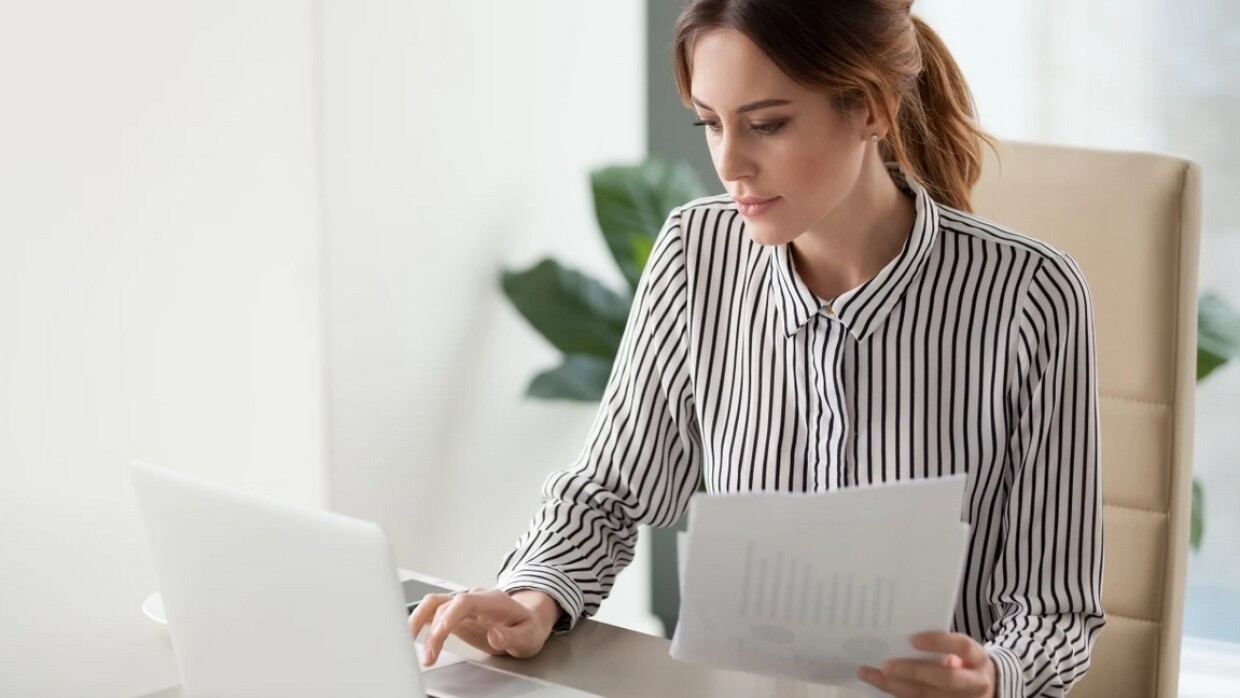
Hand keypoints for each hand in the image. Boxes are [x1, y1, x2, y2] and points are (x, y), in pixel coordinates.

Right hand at [409, 587, 559, 666]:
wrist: (527, 620)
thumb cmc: (527, 627)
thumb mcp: (528, 636)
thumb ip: (512, 636)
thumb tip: (494, 634)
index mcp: (493, 600)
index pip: (465, 601)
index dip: (449, 616)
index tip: (440, 633)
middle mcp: (474, 598)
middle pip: (444, 605)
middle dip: (432, 630)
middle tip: (428, 655)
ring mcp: (463, 605)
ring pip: (433, 604)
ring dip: (419, 622)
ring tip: (408, 643)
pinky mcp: (455, 614)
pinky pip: (432, 613)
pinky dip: (419, 623)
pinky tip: (410, 636)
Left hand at [857, 632, 996, 697]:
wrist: (987, 689)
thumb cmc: (965, 661)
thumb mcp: (963, 650)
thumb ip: (941, 642)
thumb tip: (902, 627)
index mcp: (978, 659)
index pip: (962, 647)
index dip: (939, 642)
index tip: (913, 639)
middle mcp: (975, 683)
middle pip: (944, 678)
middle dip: (913, 671)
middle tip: (885, 664)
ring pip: (925, 695)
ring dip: (893, 685)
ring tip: (868, 673)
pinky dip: (895, 693)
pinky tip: (877, 683)